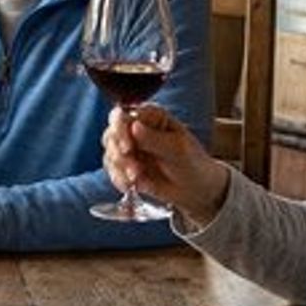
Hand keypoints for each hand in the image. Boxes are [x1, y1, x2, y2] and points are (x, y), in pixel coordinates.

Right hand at [102, 104, 229, 225]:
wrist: (196, 190)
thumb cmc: (193, 163)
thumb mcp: (178, 150)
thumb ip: (155, 139)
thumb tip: (134, 127)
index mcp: (150, 116)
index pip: (122, 115)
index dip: (120, 130)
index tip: (128, 148)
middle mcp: (136, 128)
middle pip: (111, 134)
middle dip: (119, 154)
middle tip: (135, 171)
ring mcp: (129, 147)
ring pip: (109, 153)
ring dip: (121, 169)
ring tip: (138, 180)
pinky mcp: (125, 166)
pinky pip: (112, 171)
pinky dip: (120, 180)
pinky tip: (134, 186)